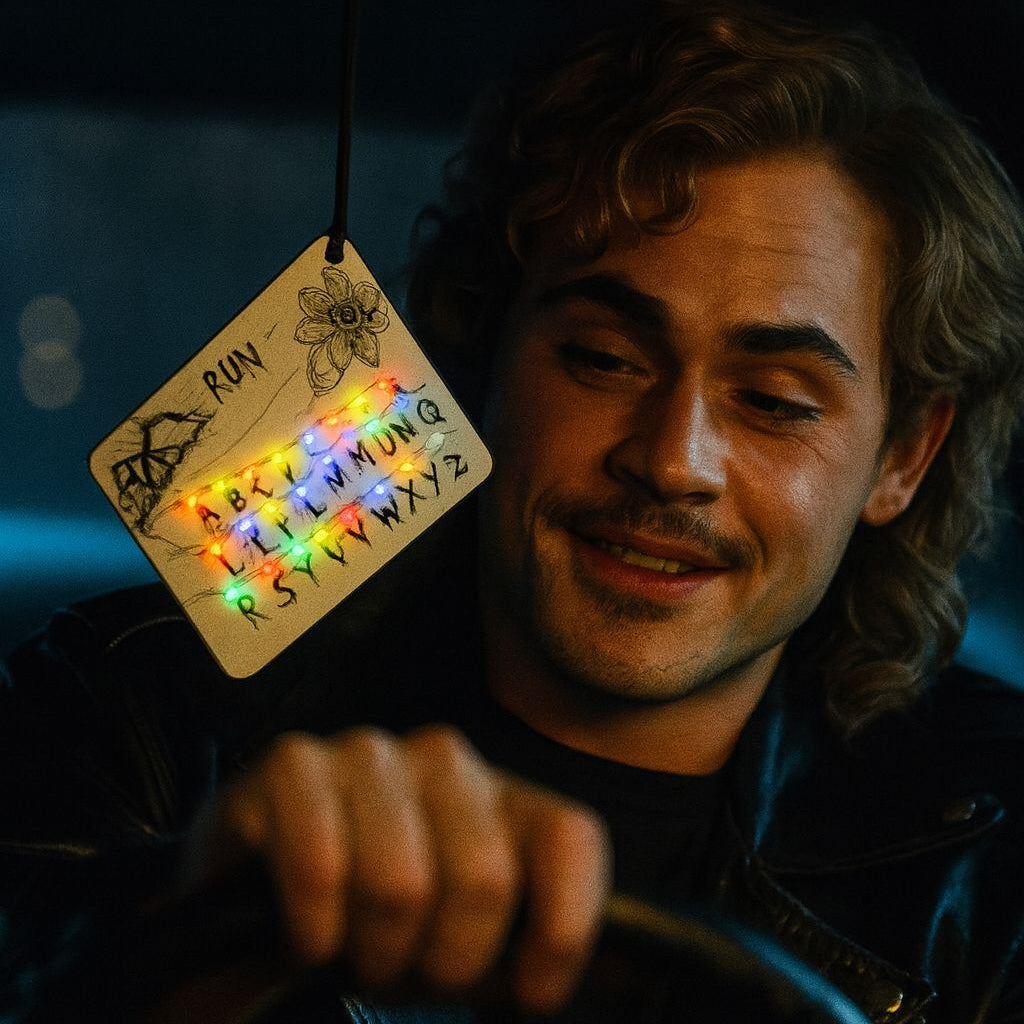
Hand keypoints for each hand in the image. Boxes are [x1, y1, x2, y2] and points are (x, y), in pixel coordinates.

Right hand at [182, 724, 610, 1013]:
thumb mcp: (479, 950)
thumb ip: (551, 950)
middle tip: (405, 969)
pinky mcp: (293, 764)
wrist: (263, 913)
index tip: (525, 995)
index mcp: (506, 797)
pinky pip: (319, 864)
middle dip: (441, 962)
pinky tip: (307, 930)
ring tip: (355, 949)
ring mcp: (370, 752)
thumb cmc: (387, 930)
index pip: (573, 840)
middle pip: (486, 878)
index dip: (561, 936)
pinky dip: (312, 928)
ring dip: (371, 951)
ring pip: (401, 880)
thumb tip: (639, 977)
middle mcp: (447, 760)